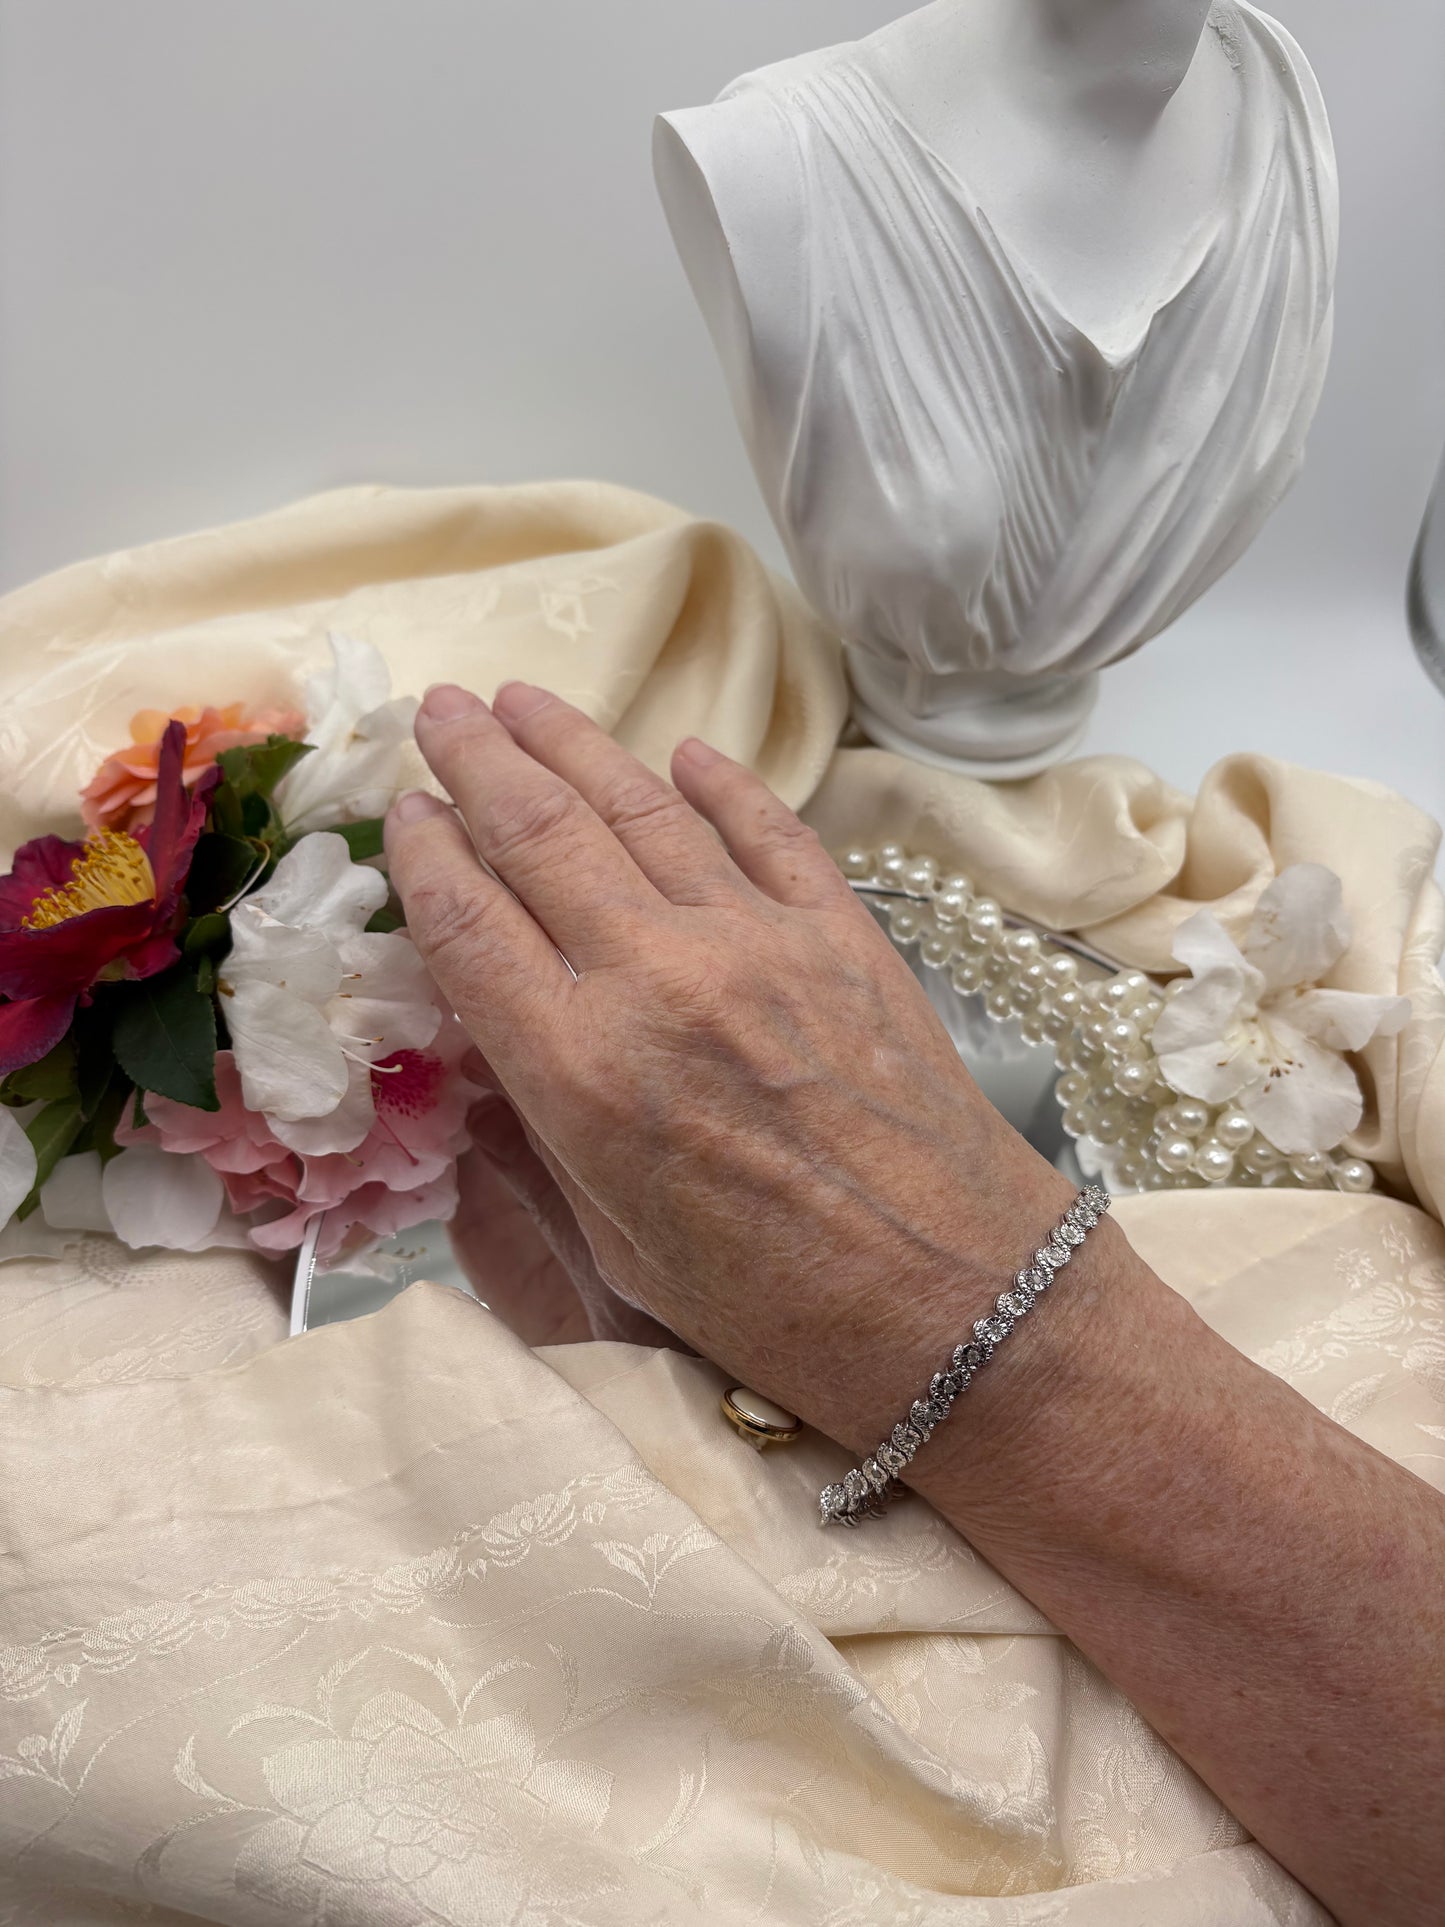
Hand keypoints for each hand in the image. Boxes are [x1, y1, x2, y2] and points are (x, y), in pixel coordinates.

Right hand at [385, 679, 1076, 1448]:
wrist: (956, 1302)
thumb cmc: (772, 1306)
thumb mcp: (616, 1247)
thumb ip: (540, 1134)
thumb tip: (489, 1047)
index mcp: (583, 1070)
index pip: (470, 923)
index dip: (424, 854)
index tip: (401, 808)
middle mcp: (661, 979)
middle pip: (542, 834)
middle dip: (479, 759)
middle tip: (440, 707)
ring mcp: (759, 942)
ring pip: (644, 809)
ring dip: (573, 744)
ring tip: (522, 699)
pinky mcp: (842, 932)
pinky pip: (768, 830)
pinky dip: (720, 783)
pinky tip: (682, 750)